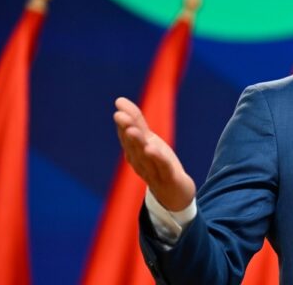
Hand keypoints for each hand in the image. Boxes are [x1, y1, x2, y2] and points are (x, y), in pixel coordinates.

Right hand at [114, 97, 195, 211]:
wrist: (174, 194)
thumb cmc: (157, 163)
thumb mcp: (148, 140)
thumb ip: (135, 121)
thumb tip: (118, 100)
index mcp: (134, 152)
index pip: (127, 135)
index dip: (124, 121)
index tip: (119, 106)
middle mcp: (140, 162)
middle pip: (133, 145)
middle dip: (126, 130)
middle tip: (120, 116)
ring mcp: (153, 172)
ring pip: (144, 156)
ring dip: (138, 143)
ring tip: (133, 131)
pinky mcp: (168, 179)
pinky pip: (162, 168)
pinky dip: (157, 159)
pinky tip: (152, 149)